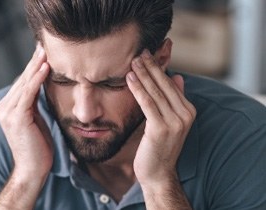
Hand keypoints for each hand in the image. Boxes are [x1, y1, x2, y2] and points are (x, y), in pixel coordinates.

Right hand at [0, 43, 52, 178]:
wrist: (33, 168)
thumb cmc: (38, 145)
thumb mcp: (37, 119)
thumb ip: (35, 103)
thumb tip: (43, 86)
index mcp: (9, 107)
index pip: (24, 82)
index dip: (34, 67)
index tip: (43, 52)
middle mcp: (4, 107)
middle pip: (23, 79)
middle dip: (35, 62)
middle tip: (44, 45)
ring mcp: (8, 112)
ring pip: (25, 83)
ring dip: (36, 66)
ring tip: (46, 50)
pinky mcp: (16, 117)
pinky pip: (28, 94)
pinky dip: (37, 79)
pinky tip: (45, 67)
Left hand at [126, 49, 195, 187]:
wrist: (158, 172)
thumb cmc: (160, 146)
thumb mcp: (170, 121)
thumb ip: (174, 99)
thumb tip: (178, 77)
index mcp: (188, 110)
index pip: (171, 84)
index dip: (158, 68)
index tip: (147, 54)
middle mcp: (185, 114)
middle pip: (164, 85)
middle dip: (150, 67)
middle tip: (139, 51)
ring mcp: (175, 122)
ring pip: (155, 92)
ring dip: (143, 74)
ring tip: (133, 60)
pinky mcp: (161, 128)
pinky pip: (147, 103)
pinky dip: (138, 89)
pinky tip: (129, 78)